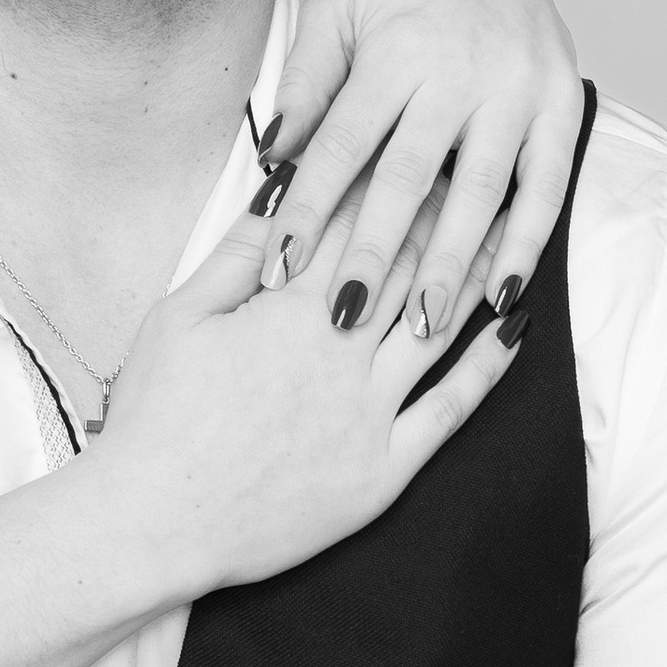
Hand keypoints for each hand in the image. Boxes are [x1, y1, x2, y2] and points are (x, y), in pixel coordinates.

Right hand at [89, 167, 520, 604]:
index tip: (410, 143)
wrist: (155, 523)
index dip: (386, 178)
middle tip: (467, 170)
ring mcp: (370, 414)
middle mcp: (342, 355)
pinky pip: (450, 410)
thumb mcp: (177, 318)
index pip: (355, 225)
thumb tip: (281, 192)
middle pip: (406, 267)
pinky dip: (487, 367)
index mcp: (291, 311)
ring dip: (473, 274)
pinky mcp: (383, 470)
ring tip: (502, 231)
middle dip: (439, 212)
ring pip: (438, 327)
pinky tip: (511, 330)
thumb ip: (236, 255)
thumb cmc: (155, 420)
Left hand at [269, 0, 583, 333]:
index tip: (278, 268)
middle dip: (374, 253)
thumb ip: (305, 83)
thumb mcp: (337, 12)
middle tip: (344, 321)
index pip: (343, 143)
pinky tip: (502, 295)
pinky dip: (526, 243)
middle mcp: (462, 72)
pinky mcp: (561, 106)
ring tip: (422, 327)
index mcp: (398, 49)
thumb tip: (272, 157)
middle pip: (410, 178)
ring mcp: (519, 91)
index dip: (309, 209)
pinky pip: (547, 187)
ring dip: (452, 265)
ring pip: (482, 192)